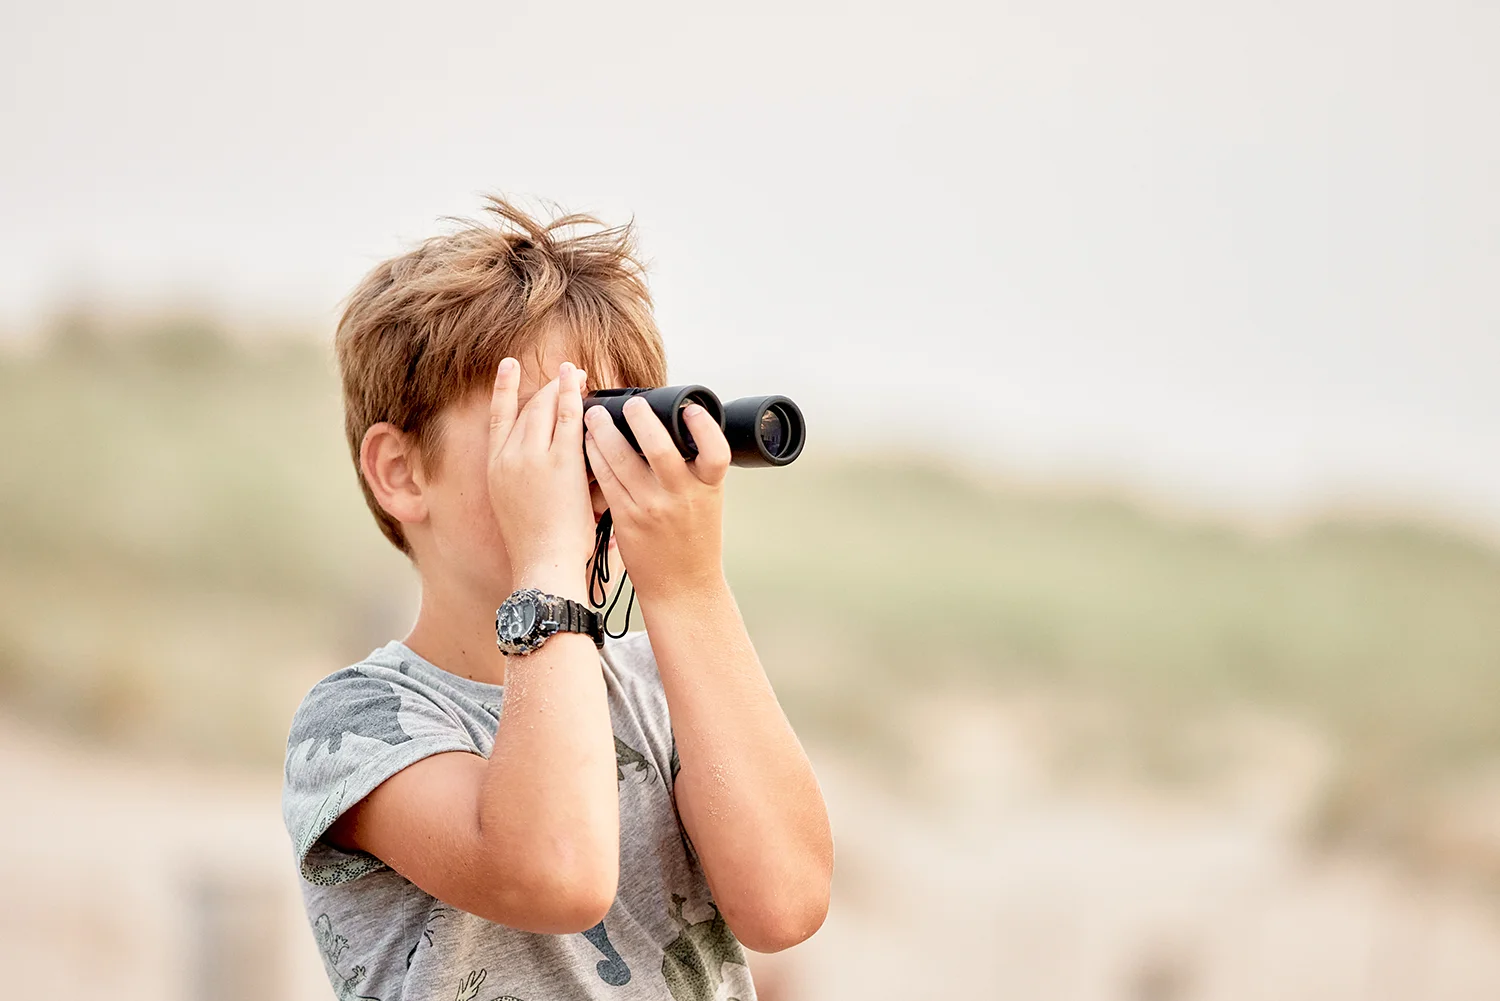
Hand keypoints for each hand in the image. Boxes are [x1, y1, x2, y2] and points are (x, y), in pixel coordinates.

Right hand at [488, 358, 594, 590]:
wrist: (542, 562)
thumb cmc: (537, 544)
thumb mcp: (515, 505)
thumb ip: (524, 477)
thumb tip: (543, 463)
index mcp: (495, 468)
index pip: (498, 417)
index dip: (503, 388)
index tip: (508, 366)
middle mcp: (509, 457)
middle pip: (527, 408)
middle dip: (546, 388)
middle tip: (564, 373)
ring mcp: (534, 457)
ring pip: (546, 408)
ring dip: (561, 386)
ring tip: (575, 372)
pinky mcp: (561, 462)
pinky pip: (569, 419)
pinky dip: (573, 396)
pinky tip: (580, 382)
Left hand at [583, 396, 730, 601]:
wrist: (682, 587)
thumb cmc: (695, 541)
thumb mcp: (707, 500)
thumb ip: (694, 469)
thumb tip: (673, 430)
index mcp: (709, 488)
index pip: (714, 449)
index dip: (703, 426)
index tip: (688, 408)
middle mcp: (681, 496)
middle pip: (660, 448)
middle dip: (640, 418)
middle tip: (630, 404)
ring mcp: (651, 507)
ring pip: (622, 459)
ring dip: (604, 431)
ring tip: (596, 415)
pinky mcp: (626, 518)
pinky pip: (606, 479)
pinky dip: (595, 456)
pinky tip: (589, 443)